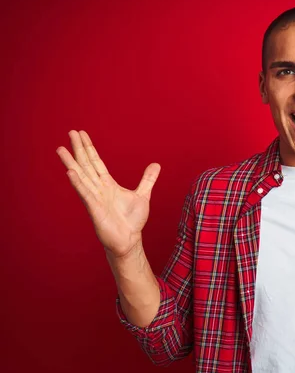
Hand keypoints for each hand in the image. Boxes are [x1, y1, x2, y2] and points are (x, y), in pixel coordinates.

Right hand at [56, 130, 160, 257]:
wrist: (129, 240)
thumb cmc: (132, 221)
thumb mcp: (142, 195)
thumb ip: (147, 180)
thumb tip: (156, 164)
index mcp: (108, 185)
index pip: (96, 162)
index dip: (89, 148)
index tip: (81, 134)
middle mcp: (99, 189)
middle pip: (87, 165)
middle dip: (79, 149)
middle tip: (71, 132)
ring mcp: (95, 198)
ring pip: (81, 177)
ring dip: (71, 163)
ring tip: (60, 149)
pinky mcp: (94, 209)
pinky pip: (85, 193)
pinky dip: (78, 182)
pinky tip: (70, 172)